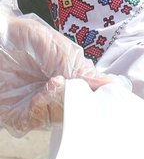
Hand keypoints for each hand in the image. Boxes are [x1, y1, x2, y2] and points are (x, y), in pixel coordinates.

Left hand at [0, 0, 112, 134]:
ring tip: (53, 85)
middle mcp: (55, 93)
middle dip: (77, 102)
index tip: (105, 93)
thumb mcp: (58, 49)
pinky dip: (40, 112)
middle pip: (76, 110)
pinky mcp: (16, 112)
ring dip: (58, 105)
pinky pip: (33, 122)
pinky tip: (39, 97)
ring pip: (57, 118)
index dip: (97, 96)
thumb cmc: (23, 36)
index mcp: (69, 78)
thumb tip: (112, 84)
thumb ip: (81, 70)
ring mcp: (36, 103)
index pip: (90, 95)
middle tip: (73, 87)